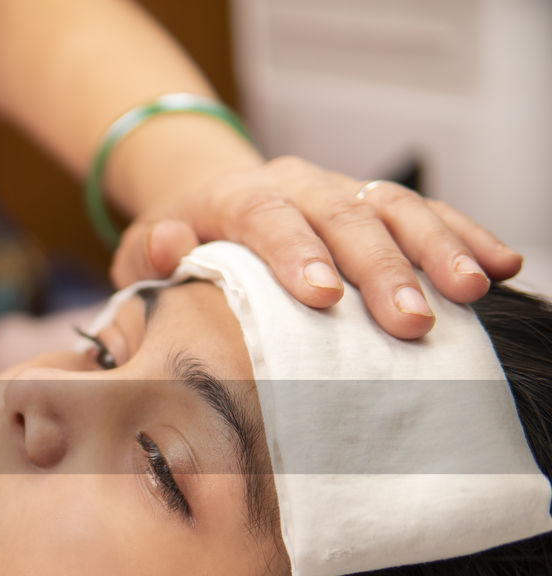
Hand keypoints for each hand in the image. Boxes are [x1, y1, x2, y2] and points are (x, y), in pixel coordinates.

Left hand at [111, 155, 524, 339]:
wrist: (207, 201)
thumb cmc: (176, 243)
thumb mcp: (146, 250)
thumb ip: (152, 252)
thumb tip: (171, 241)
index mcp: (237, 195)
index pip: (268, 217)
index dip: (297, 253)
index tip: (324, 296)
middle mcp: (297, 183)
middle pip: (343, 216)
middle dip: (381, 268)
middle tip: (409, 321)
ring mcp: (341, 190)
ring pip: (395, 209)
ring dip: (437, 250)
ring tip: (471, 292)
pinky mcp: (375, 205)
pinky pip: (426, 213)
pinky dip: (465, 235)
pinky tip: (500, 265)